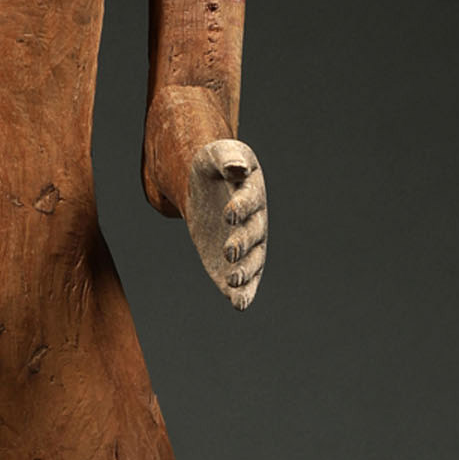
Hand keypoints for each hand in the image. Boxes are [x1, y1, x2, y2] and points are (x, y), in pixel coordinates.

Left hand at [184, 139, 266, 309]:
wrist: (203, 188)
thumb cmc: (211, 166)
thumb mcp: (215, 154)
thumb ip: (227, 159)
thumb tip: (237, 168)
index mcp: (252, 192)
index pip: (250, 201)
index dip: (240, 207)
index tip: (228, 213)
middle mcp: (255, 221)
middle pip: (252, 234)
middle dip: (242, 242)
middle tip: (229, 249)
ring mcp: (247, 245)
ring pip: (252, 261)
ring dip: (245, 272)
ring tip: (234, 281)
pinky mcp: (234, 262)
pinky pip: (244, 281)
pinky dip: (243, 293)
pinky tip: (238, 304)